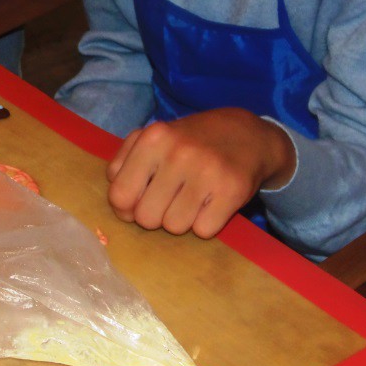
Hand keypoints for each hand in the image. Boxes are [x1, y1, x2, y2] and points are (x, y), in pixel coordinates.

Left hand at [106, 108, 295, 238]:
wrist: (246, 135)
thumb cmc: (190, 141)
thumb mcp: (153, 138)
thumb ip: (124, 164)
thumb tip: (119, 202)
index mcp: (152, 138)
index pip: (120, 195)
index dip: (126, 207)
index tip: (140, 200)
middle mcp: (178, 153)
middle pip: (146, 218)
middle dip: (155, 214)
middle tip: (170, 198)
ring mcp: (207, 172)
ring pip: (174, 227)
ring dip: (181, 219)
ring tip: (191, 198)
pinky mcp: (232, 191)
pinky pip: (203, 230)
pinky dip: (205, 222)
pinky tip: (210, 202)